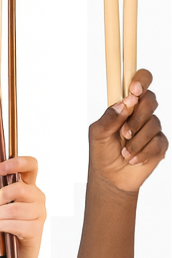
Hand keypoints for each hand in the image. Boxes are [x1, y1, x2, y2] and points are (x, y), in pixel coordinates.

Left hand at [0, 155, 45, 254]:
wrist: (0, 257)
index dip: (17, 163)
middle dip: (0, 196)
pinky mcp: (37, 230)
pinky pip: (19, 224)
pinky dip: (3, 225)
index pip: (31, 165)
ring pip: (18, 208)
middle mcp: (36, 197)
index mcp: (25, 185)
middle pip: (21, 188)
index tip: (0, 169)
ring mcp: (39, 214)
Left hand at [89, 69, 166, 193]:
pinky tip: (132, 159)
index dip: (140, 80)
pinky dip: (144, 152)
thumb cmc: (101, 151)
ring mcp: (151, 128)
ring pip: (154, 123)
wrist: (110, 177)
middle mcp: (140, 113)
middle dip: (138, 117)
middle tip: (124, 133)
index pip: (138, 82)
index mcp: (124, 105)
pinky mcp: (160, 143)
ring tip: (124, 152)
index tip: (134, 89)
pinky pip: (159, 142)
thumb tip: (126, 102)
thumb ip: (110, 117)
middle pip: (151, 99)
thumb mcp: (98, 133)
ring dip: (137, 140)